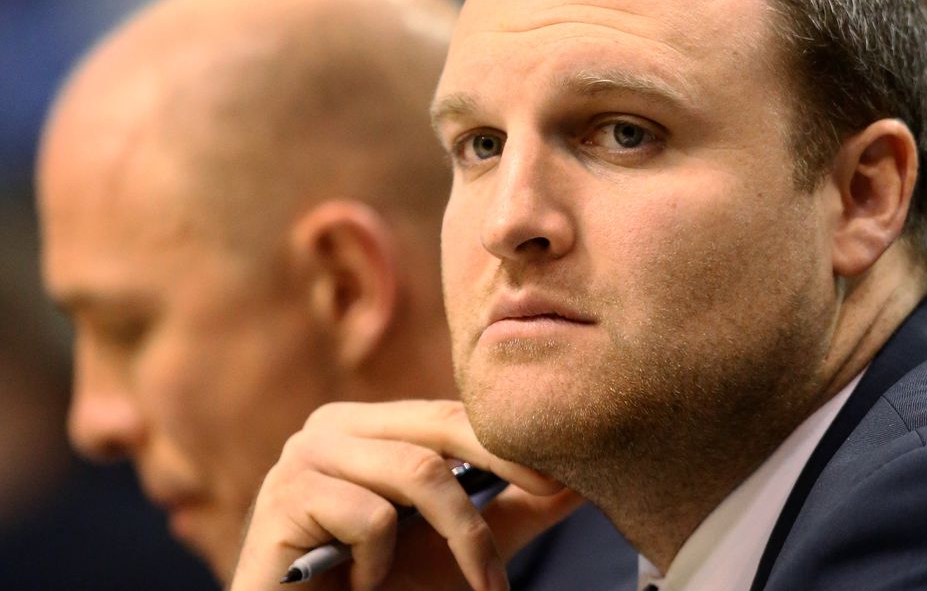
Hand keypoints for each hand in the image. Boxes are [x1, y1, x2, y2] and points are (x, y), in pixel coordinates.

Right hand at [228, 400, 582, 590]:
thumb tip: (580, 481)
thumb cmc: (379, 588)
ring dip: (462, 537)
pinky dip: (381, 564)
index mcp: (369, 425)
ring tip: (475, 584)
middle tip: (550, 492)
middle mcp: (332, 425)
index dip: (509, 440)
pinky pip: (369, 518)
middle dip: (503, 461)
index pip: (452, 413)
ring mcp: (303, 455)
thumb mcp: (455, 544)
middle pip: (438, 427)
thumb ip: (509, 509)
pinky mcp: (284, 496)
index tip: (562, 472)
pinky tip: (360, 585)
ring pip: (416, 472)